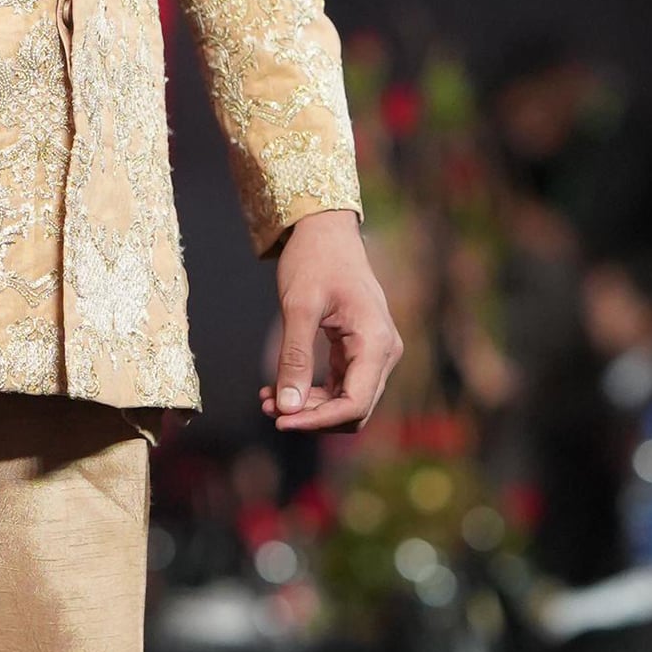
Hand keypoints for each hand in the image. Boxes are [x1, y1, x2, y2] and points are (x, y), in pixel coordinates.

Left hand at [264, 210, 399, 432]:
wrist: (326, 230)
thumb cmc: (315, 260)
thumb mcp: (299, 306)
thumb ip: (294, 357)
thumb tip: (287, 406)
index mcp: (376, 342)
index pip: (354, 404)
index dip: (318, 421)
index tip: (280, 420)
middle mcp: (384, 352)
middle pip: (353, 409)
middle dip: (311, 416)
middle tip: (267, 407)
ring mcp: (375, 352)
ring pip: (346, 401)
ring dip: (308, 407)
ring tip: (266, 398)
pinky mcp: (360, 351)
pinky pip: (340, 385)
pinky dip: (311, 392)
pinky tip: (278, 387)